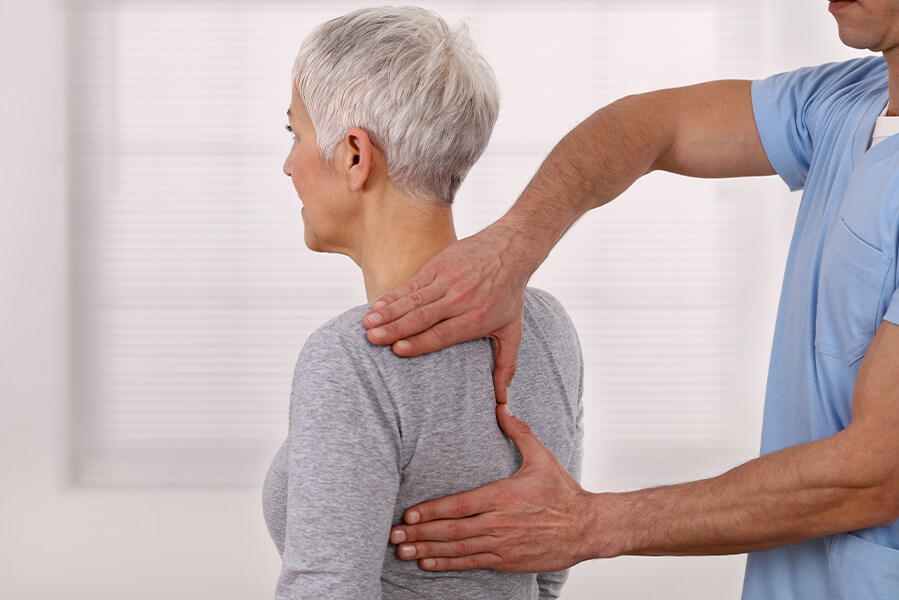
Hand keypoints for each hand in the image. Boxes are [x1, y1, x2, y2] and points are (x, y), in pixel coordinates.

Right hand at [363, 226, 530, 401]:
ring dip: (388, 312)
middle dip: (395, 329)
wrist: (511, 248)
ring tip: (367, 324)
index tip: (397, 350)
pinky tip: (376, 305)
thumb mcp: (512, 330)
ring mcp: (448, 281)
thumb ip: (505, 365)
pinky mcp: (438, 266)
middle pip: (422, 318)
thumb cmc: (510, 294)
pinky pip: (411, 284)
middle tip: (372, 339)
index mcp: (476, 319)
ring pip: (413, 300)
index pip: (442, 334)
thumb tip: (502, 400)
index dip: (420, 342)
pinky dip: (393, 295)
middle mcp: (460, 300)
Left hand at [389, 405, 597, 571]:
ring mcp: (502, 544)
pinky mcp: (508, 560)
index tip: (408, 513)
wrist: (587, 527)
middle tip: (393, 536)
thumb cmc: (563, 492)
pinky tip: (429, 564)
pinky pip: (472, 563)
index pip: (459, 505)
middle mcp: (499, 522)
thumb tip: (502, 407)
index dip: (431, 511)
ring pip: (458, 549)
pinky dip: (448, 564)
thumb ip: (518, 432)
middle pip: (451, 530)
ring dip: (428, 551)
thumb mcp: (542, 456)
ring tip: (403, 552)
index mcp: (503, 495)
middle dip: (419, 534)